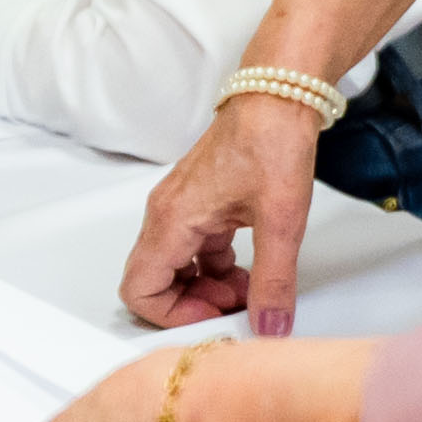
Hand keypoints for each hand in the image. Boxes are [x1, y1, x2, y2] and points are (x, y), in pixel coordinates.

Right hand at [122, 88, 325, 331]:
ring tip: (252, 287)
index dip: (174, 316)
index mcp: (172, 219)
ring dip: (209, 287)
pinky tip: (252, 267)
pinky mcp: (200, 202)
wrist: (281, 94)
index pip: (140, 290)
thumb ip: (274, 281)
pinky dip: (217, 267)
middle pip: (155, 281)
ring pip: (177, 267)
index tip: (214, 317)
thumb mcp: (281, 221)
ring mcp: (181, 207)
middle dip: (194, 303)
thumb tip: (269, 327)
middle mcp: (167, 214)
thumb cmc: (272, 140)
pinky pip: (194, 249)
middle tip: (239, 306)